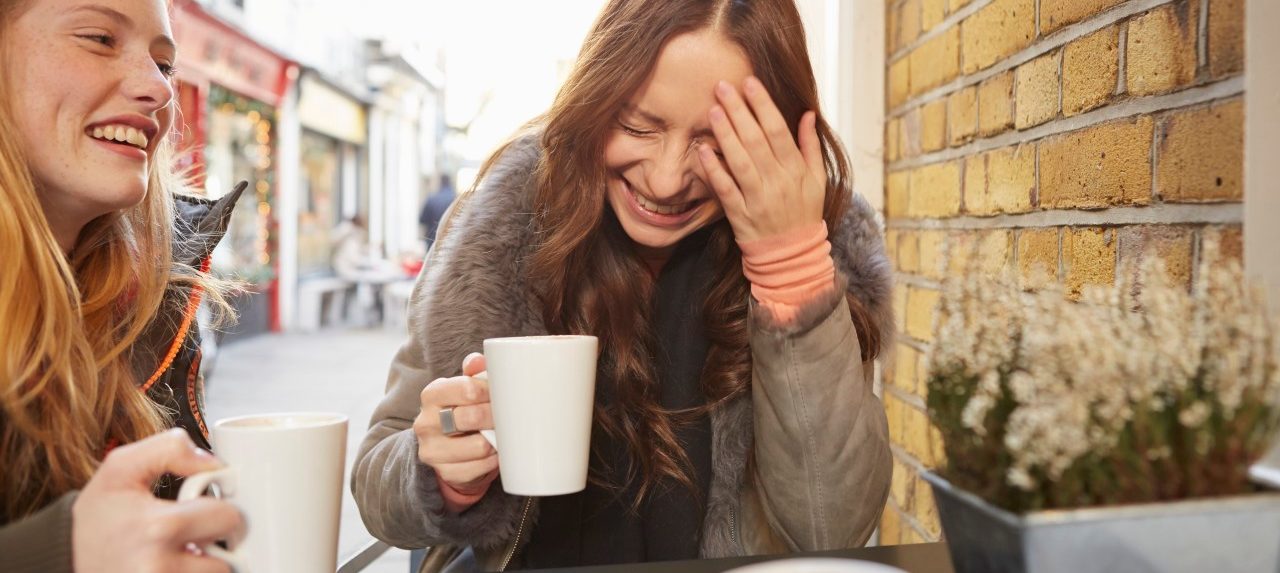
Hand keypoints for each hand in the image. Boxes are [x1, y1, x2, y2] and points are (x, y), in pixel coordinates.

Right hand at [72, 428, 243, 572]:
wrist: (65, 555)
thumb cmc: (99, 513)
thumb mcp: (121, 467)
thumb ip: (171, 449)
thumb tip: (215, 463)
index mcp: (157, 528)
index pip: (227, 517)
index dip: (221, 509)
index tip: (206, 507)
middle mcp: (158, 567)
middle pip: (227, 559)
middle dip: (214, 542)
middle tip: (194, 532)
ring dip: (205, 566)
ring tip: (181, 552)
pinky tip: (174, 566)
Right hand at [413, 352, 497, 493]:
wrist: (447, 448)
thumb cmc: (461, 410)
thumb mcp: (464, 387)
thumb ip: (473, 371)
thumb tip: (479, 360)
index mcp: (431, 395)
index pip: (467, 389)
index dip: (492, 391)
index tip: (503, 394)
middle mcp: (425, 423)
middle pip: (473, 417)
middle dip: (497, 416)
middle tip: (509, 416)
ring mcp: (432, 450)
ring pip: (479, 446)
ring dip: (497, 441)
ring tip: (502, 434)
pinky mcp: (445, 473)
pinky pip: (479, 468)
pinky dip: (493, 461)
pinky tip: (495, 453)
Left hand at [698, 77, 827, 242]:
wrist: (793, 255)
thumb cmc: (804, 212)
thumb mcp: (817, 180)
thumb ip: (811, 146)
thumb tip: (808, 114)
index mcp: (796, 170)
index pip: (779, 131)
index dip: (763, 105)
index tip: (750, 82)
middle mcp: (778, 182)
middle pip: (756, 140)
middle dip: (739, 111)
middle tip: (722, 86)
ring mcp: (758, 199)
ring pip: (740, 162)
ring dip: (725, 135)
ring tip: (713, 110)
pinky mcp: (740, 215)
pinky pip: (726, 190)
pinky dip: (714, 171)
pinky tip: (702, 151)